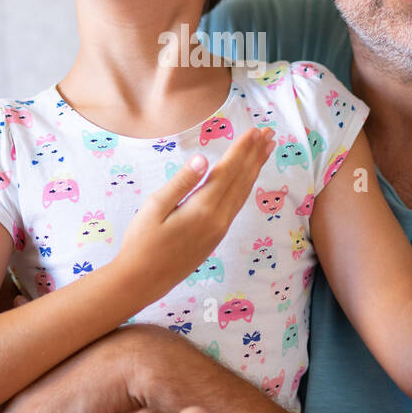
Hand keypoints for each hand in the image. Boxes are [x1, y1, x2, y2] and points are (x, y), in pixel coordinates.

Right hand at [114, 126, 274, 305]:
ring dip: (255, 169)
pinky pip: (237, 205)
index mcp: (203, 208)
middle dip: (256, 155)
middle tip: (270, 133)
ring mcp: (219, 230)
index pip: (228, 171)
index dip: (242, 149)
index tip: (255, 130)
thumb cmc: (141, 242)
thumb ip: (182, 182)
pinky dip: (246, 187)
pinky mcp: (216, 237)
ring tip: (265, 151)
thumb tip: (203, 159)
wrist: (142, 281)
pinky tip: (247, 180)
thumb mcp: (155, 207)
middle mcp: (218, 219)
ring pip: (243, 193)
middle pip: (242, 180)